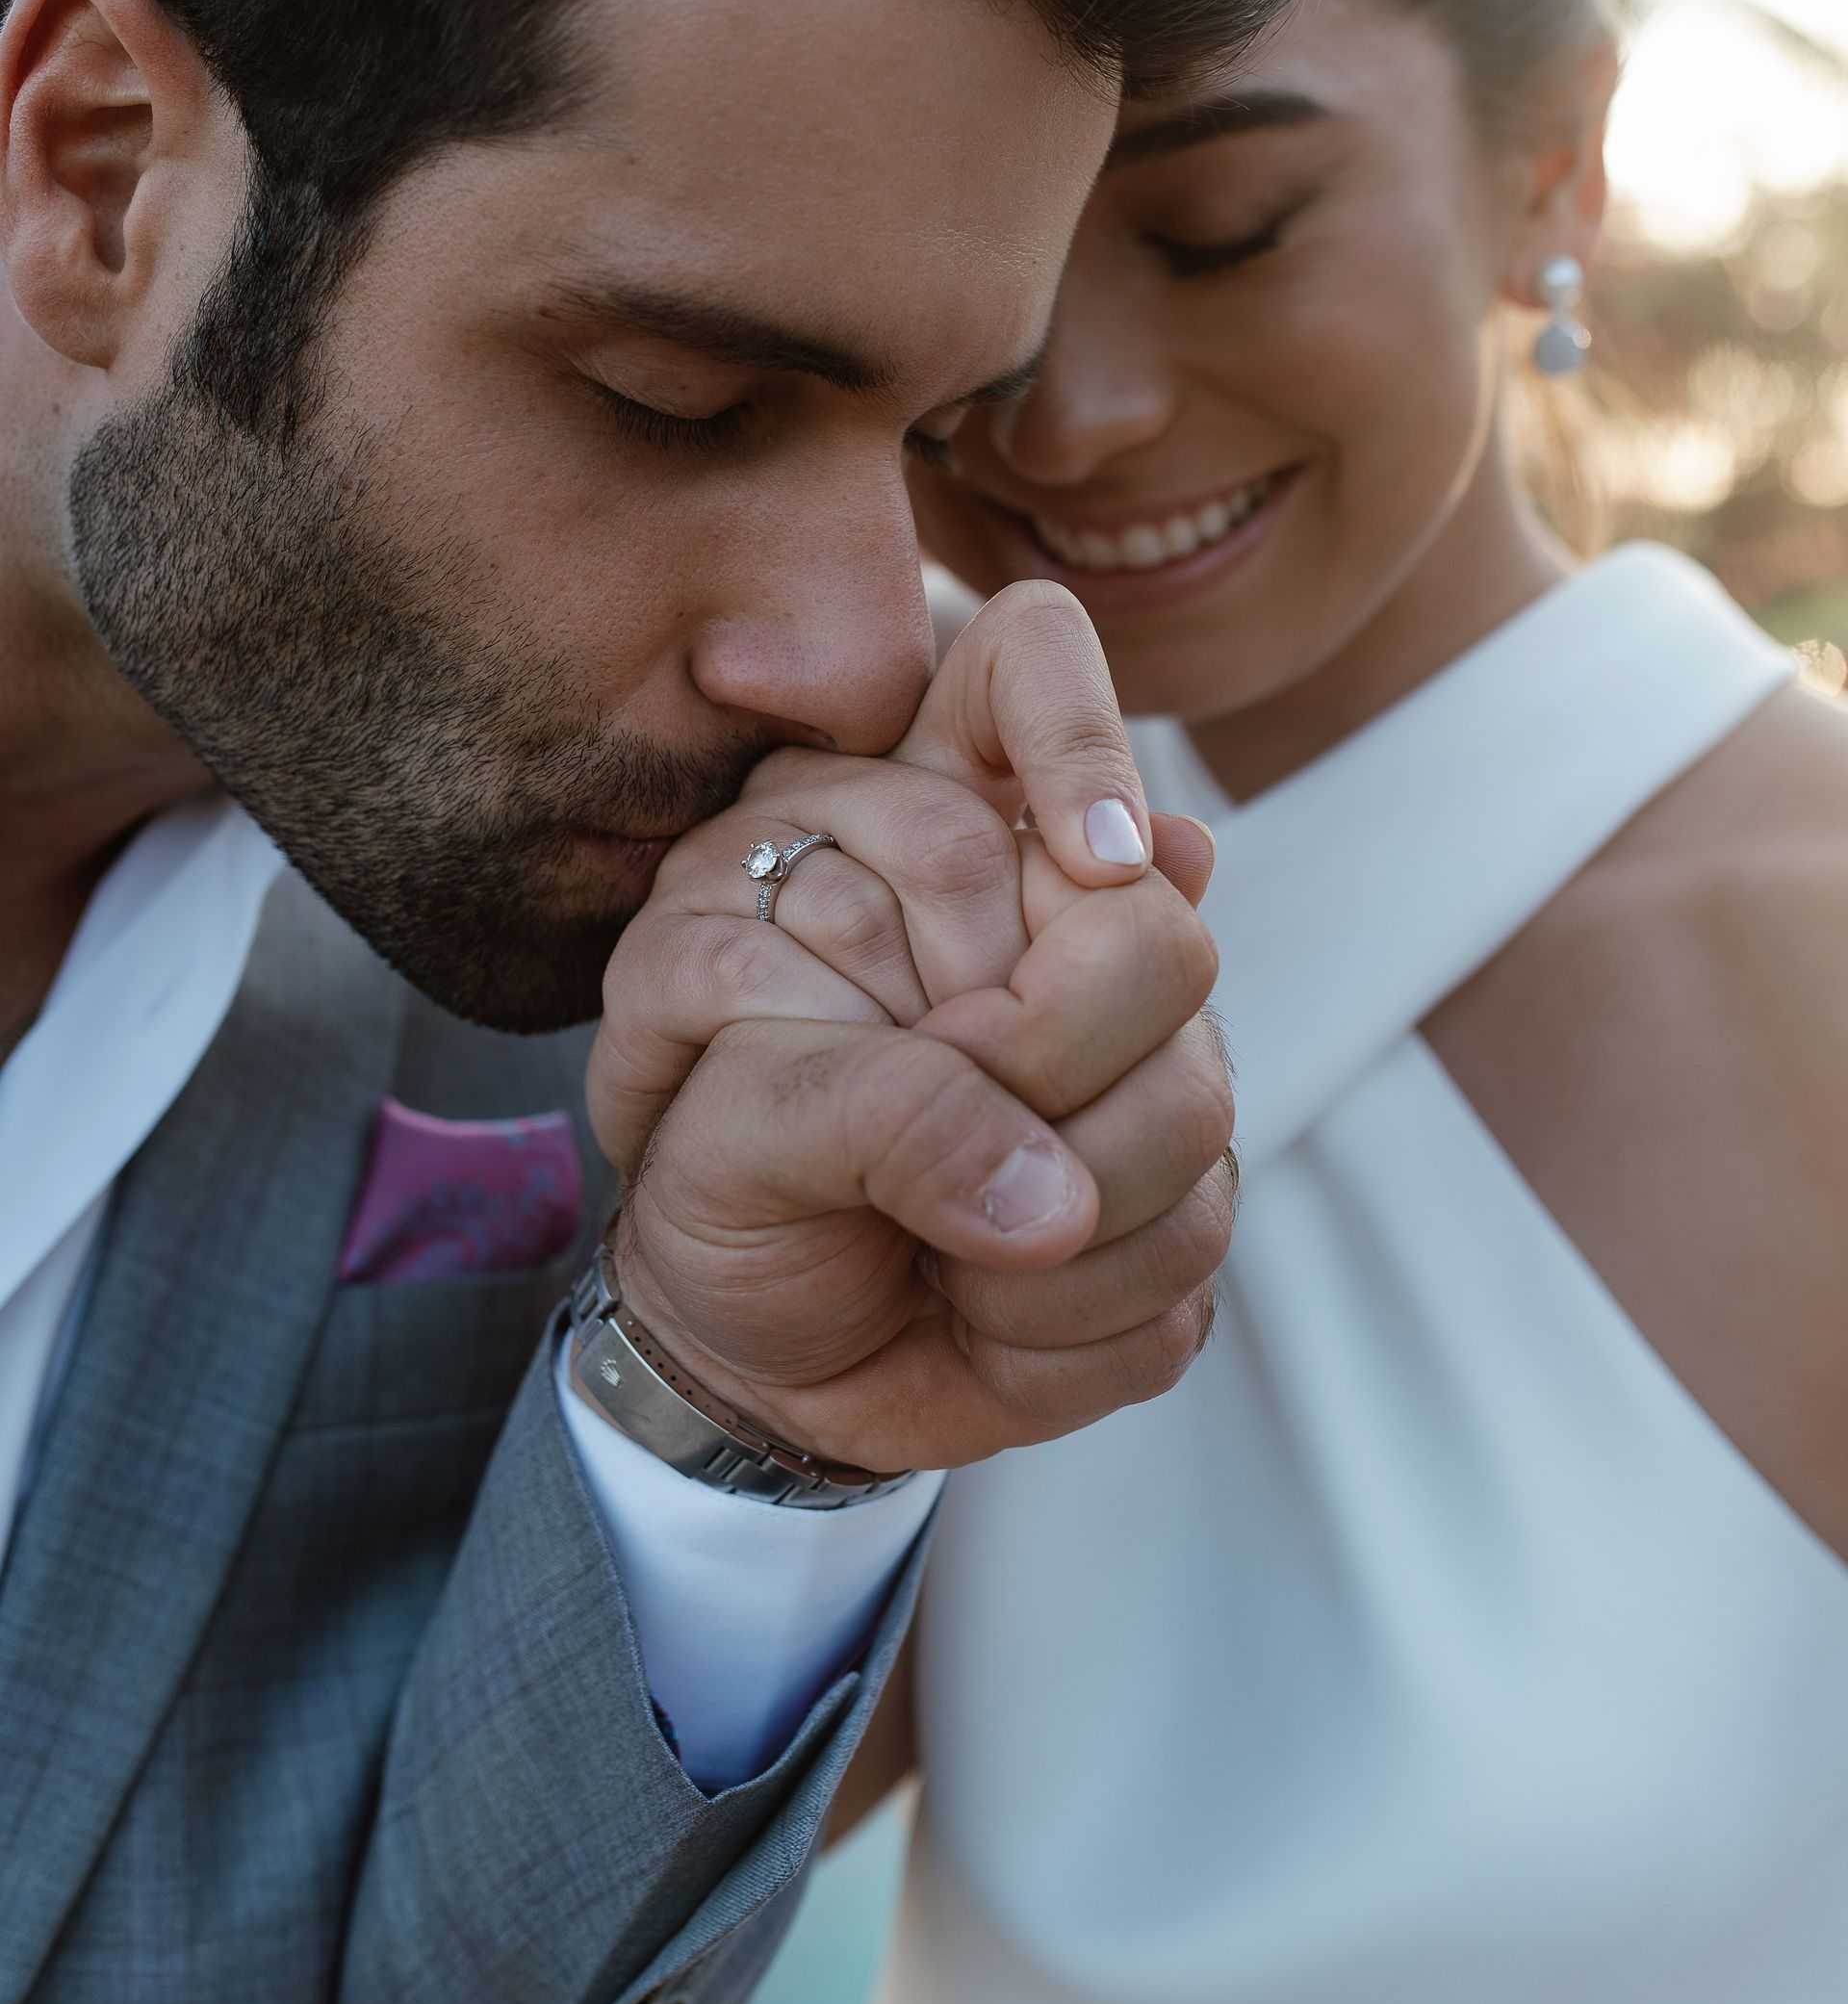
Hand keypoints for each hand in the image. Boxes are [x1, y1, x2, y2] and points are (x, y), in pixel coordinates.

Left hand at [585, 582, 1233, 1469]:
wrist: (746, 1341)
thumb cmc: (719, 1184)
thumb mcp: (721, 1117)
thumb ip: (869, 1095)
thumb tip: (1064, 1178)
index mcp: (922, 841)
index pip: (1030, 661)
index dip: (1075, 733)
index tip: (1087, 863)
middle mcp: (1050, 926)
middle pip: (1154, 930)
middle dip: (1033, 1060)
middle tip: (909, 1140)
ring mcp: (1137, 1061)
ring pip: (1192, 1097)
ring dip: (1038, 1227)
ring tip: (925, 1255)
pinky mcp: (1176, 1203)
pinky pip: (1184, 1244)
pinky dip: (1063, 1319)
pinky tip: (977, 1316)